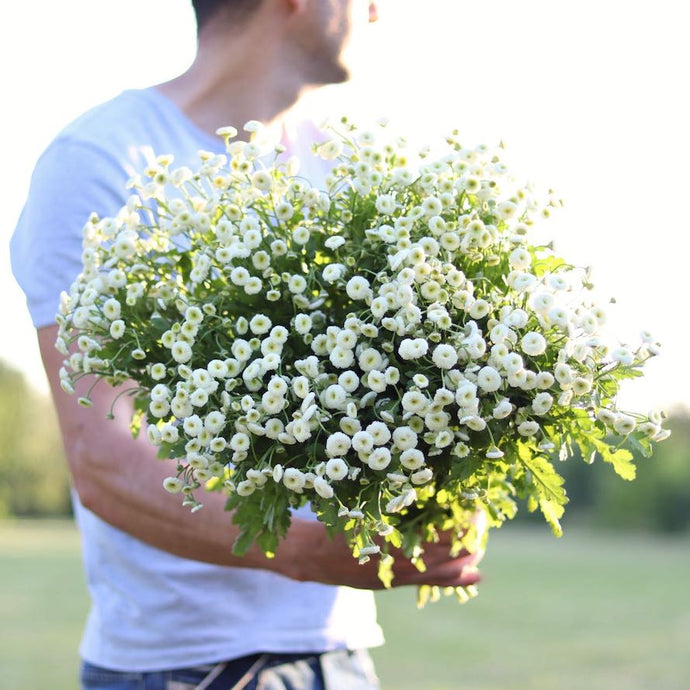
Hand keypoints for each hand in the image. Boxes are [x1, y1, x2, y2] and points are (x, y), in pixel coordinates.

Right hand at [281, 517, 484, 589]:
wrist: (314, 556)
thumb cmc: (336, 523)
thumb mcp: (362, 508)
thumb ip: (392, 501)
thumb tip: (424, 483)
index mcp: (393, 544)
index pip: (438, 535)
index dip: (458, 521)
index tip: (473, 506)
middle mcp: (400, 565)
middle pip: (446, 554)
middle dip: (468, 537)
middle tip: (483, 519)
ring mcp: (400, 576)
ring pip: (444, 571)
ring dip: (466, 557)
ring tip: (482, 542)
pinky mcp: (397, 582)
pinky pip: (433, 583)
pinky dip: (456, 580)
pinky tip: (475, 575)